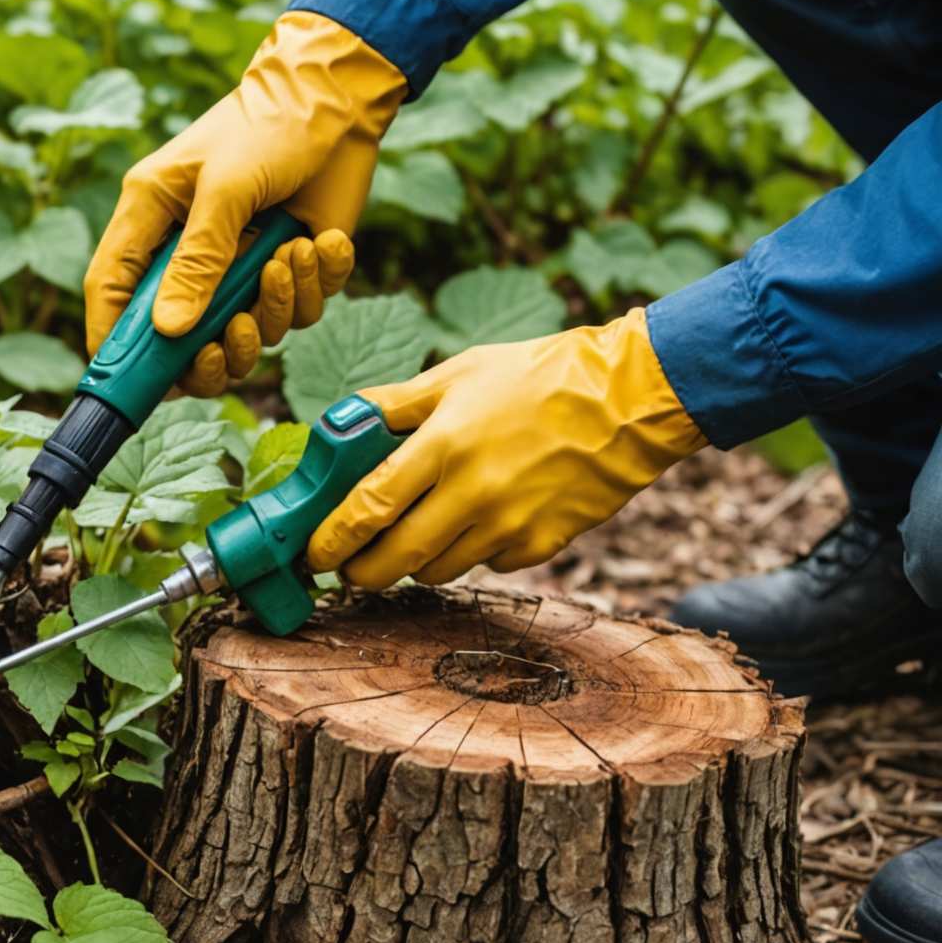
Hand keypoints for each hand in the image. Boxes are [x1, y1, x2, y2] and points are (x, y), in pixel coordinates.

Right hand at [83, 10, 405, 395]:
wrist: (340, 101)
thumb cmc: (269, 126)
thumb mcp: (225, 189)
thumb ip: (198, 261)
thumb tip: (171, 331)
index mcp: (151, 220)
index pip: (111, 293)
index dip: (113, 342)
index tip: (129, 381)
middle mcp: (190, 252)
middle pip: (179, 340)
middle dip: (209, 354)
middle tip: (233, 338)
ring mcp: (242, 267)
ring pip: (245, 335)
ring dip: (273, 310)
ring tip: (289, 258)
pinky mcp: (290, 270)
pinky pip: (298, 314)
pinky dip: (314, 286)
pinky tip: (321, 243)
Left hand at [307, 309, 705, 587]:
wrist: (630, 399)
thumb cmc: (539, 376)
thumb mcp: (459, 372)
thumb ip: (395, 404)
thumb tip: (343, 422)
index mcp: (444, 444)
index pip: (368, 507)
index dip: (331, 540)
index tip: (312, 553)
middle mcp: (473, 492)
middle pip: (395, 559)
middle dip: (361, 571)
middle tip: (349, 566)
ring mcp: (510, 525)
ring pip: (438, 570)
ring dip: (415, 561)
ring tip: (412, 535)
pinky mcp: (542, 545)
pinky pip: (487, 565)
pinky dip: (472, 552)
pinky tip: (477, 521)